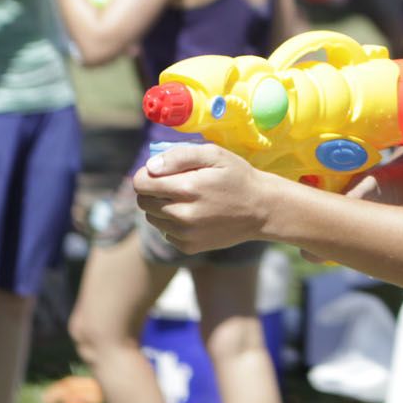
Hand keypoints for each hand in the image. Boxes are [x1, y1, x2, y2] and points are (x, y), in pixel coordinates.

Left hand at [134, 144, 274, 252]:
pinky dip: (173, 223)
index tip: (161, 171)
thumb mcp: (215, 155)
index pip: (141, 183)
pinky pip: (165, 232)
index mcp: (187, 188)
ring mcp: (185, 234)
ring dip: (162, 207)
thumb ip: (180, 156)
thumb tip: (151, 167)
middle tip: (175, 184)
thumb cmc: (237, 177)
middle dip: (153, 190)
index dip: (147, 174)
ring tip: (186, 199)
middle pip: (143, 201)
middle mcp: (182, 215)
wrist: (262, 209)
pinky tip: (194, 214)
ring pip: (152, 218)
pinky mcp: (188, 247)